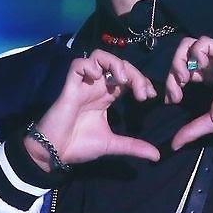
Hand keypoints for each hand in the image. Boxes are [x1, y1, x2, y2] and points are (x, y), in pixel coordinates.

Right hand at [24, 49, 159, 169]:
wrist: (55, 153)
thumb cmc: (79, 146)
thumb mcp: (112, 144)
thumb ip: (134, 146)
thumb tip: (157, 156)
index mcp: (106, 96)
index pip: (127, 77)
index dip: (141, 81)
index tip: (150, 96)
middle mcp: (96, 86)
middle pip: (118, 64)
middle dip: (135, 73)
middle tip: (141, 93)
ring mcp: (83, 84)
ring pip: (99, 56)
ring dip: (115, 64)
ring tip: (123, 81)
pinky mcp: (70, 86)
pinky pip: (78, 64)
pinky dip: (90, 65)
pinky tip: (99, 79)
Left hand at [166, 36, 212, 149]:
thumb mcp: (210, 122)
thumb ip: (191, 130)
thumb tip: (174, 146)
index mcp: (206, 77)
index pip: (181, 70)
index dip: (171, 82)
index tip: (172, 100)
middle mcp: (209, 65)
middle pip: (181, 56)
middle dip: (172, 71)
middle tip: (178, 88)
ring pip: (189, 44)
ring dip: (181, 60)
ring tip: (185, 77)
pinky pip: (204, 42)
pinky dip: (196, 53)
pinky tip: (198, 69)